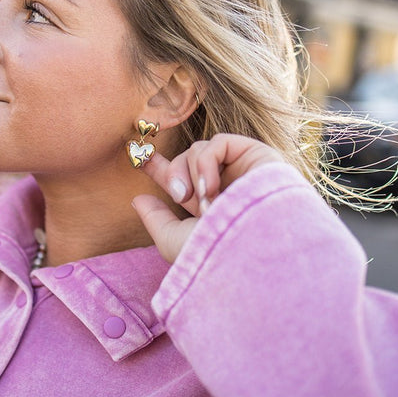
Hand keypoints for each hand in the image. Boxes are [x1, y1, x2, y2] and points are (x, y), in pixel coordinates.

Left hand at [132, 134, 283, 263]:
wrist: (253, 251)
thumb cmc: (215, 253)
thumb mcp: (175, 243)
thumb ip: (156, 220)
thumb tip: (138, 199)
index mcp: (209, 207)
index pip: (182, 180)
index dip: (160, 168)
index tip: (138, 160)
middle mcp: (228, 187)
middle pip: (187, 158)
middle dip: (173, 172)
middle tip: (179, 195)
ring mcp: (244, 171)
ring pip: (199, 150)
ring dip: (191, 172)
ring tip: (203, 201)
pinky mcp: (259, 156)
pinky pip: (219, 143)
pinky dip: (206, 162)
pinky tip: (212, 187)